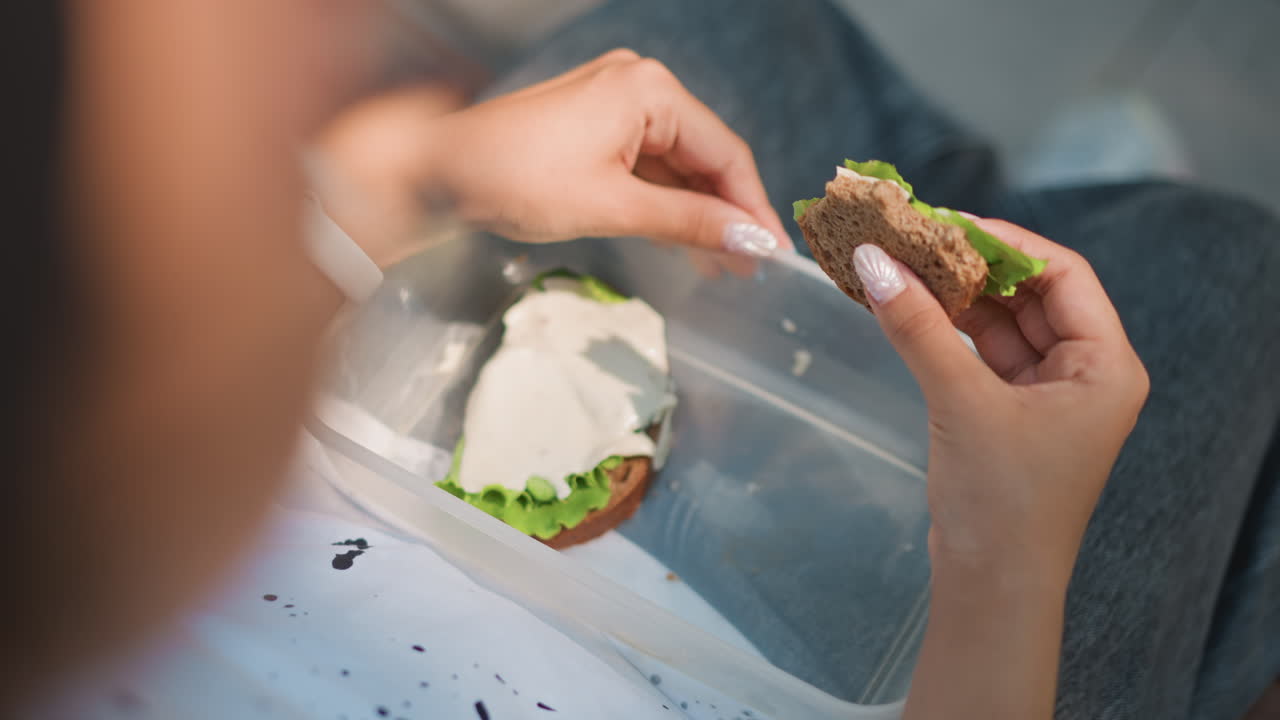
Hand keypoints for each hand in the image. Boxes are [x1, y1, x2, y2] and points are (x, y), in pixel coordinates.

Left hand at [316, 51, 790, 272]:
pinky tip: (686, 242)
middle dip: (728, 213)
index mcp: (649, 90)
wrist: (437, 171)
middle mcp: (639, 85)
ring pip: (678, 164)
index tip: (773, 253)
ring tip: (724, 266)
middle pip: (705, 156)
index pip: (724, 153)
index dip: (752, 207)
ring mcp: (616, 103)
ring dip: (699, 213)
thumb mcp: (612, 206)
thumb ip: (689, 223)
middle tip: (752, 267)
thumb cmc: (514, 178)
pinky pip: (649, 166)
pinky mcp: (596, 126)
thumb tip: (752, 243)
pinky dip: (667, 203)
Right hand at [852, 219, 1148, 579]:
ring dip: (954, 297)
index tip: (943, 222)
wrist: (991, 587)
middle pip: (1030, 294)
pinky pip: (982, 354)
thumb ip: (918, 327)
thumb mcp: (960, 402)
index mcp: (1106, 366)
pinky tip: (907, 307)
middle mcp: (1086, 373)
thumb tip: (873, 260)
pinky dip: (947, 331)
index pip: (1062, 274)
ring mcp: (1049, 395)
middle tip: (911, 238)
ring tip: (899, 265)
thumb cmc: (1000, 500)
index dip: (1004, 241)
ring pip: (1002, 324)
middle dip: (972, 266)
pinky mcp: (1012, 414)